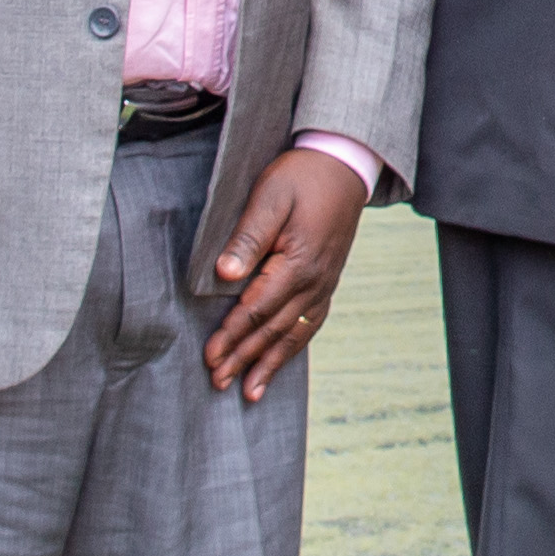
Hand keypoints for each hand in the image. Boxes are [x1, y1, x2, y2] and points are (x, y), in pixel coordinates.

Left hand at [200, 147, 364, 401]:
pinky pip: (311, 322)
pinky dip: (293, 346)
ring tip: (249, 391)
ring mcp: (325, 283)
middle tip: (218, 382)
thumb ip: (248, 237)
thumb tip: (224, 276)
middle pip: (274, 329)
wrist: (344, 164)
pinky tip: (280, 359)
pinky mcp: (328, 280)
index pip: (257, 309)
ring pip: (295, 333)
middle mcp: (315, 280)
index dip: (232, 335)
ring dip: (270, 363)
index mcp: (298, 263)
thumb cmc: (302, 176)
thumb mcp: (270, 196)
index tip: (209, 357)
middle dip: (245, 358)